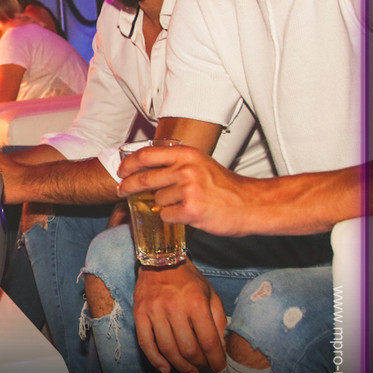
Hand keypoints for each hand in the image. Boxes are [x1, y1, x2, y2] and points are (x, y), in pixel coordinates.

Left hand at [118, 145, 258, 235]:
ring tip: (183, 204)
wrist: (251, 205)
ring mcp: (189, 189)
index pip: (147, 155)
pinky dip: (172, 217)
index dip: (129, 163)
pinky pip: (166, 215)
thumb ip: (176, 164)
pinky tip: (186, 215)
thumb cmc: (225, 187)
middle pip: (144, 178)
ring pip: (157, 199)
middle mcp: (186, 169)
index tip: (121, 170)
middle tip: (122, 190)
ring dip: (163, 204)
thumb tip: (146, 170)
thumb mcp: (200, 164)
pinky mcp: (192, 209)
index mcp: (187, 154)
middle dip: (128, 186)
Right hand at [133, 260, 226, 372]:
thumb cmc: (189, 280)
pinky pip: (146, 343)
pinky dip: (155, 360)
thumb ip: (218, 321)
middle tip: (204, 367)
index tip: (219, 367)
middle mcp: (174, 307)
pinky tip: (166, 368)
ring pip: (168, 349)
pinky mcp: (139, 313)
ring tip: (190, 370)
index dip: (216, 360)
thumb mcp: (211, 295)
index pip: (209, 341)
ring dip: (181, 366)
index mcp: (196, 302)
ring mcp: (154, 311)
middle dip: (199, 364)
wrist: (160, 260)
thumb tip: (221, 348)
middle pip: (188, 349)